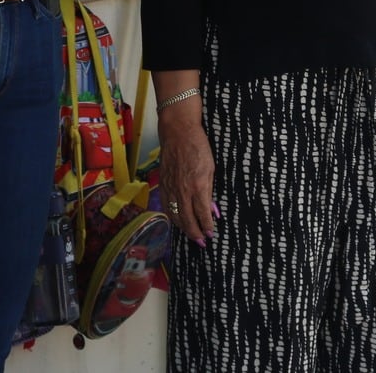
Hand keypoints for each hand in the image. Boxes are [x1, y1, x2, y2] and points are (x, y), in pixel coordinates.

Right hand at [156, 103, 215, 245]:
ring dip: (183, 228)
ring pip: (175, 215)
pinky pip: (166, 206)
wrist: (178, 133)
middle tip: (202, 242)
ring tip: (191, 235)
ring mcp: (170, 188)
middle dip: (195, 233)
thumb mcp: (210, 168)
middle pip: (187, 219)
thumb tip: (212, 209)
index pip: (202, 214)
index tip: (211, 234)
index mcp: (197, 186)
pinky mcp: (163, 184)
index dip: (206, 226)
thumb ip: (209, 190)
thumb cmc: (198, 147)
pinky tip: (177, 221)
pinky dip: (172, 217)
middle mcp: (182, 190)